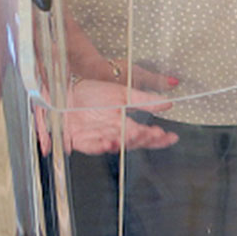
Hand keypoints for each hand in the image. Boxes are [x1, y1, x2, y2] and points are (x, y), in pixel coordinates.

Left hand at [61, 78, 178, 153]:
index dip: (157, 137)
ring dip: (124, 142)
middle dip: (143, 138)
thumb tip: (168, 103)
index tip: (171, 137)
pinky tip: (109, 143)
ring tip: (135, 136)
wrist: (66, 88)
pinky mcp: (78, 140)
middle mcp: (111, 134)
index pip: (144, 134)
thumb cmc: (92, 92)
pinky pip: (90, 147)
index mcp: (123, 125)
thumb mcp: (122, 94)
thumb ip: (144, 100)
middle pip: (130, 141)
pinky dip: (99, 146)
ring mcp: (96, 138)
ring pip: (113, 145)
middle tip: (154, 134)